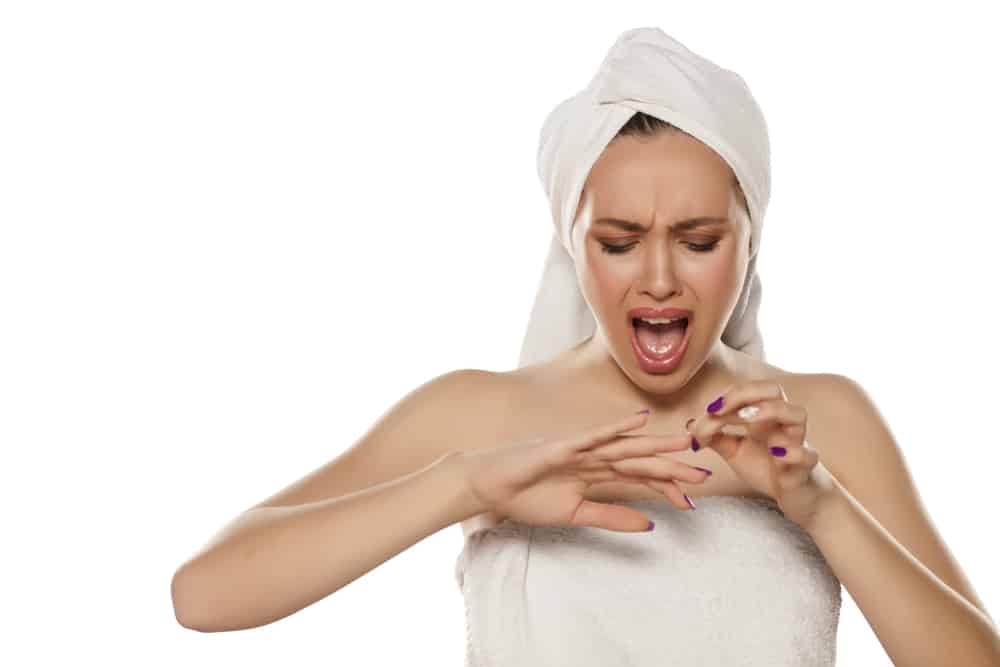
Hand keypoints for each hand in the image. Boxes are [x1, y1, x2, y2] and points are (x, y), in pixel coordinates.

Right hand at [459, 410, 710, 531]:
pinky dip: (615, 428)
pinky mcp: (562, 445)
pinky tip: (638, 421)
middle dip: (671, 465)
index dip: (665, 486)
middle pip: (639, 459)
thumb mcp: (575, 515)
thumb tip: (649, 525)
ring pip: (624, 446)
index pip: (638, 478)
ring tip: (684, 442)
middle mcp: (593, 457)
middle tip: (704, 471)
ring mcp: (579, 448)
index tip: (692, 499)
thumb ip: (611, 516)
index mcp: (596, 473)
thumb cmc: (526, 497)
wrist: (490, 487)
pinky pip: (593, 436)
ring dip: (655, 444)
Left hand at [686, 381, 836, 529]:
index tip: (708, 411)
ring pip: (797, 414)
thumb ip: (715, 437)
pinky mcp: (806, 468)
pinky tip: (776, 453)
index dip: (727, 396)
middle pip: (775, 390)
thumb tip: (690, 424)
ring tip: (745, 418)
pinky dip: (794, 451)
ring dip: (770, 410)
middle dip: (746, 393)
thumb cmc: (766, 468)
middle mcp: (782, 423)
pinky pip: (809, 455)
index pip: (748, 392)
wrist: (796, 497)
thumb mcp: (734, 451)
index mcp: (763, 416)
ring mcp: (797, 443)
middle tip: (720, 409)